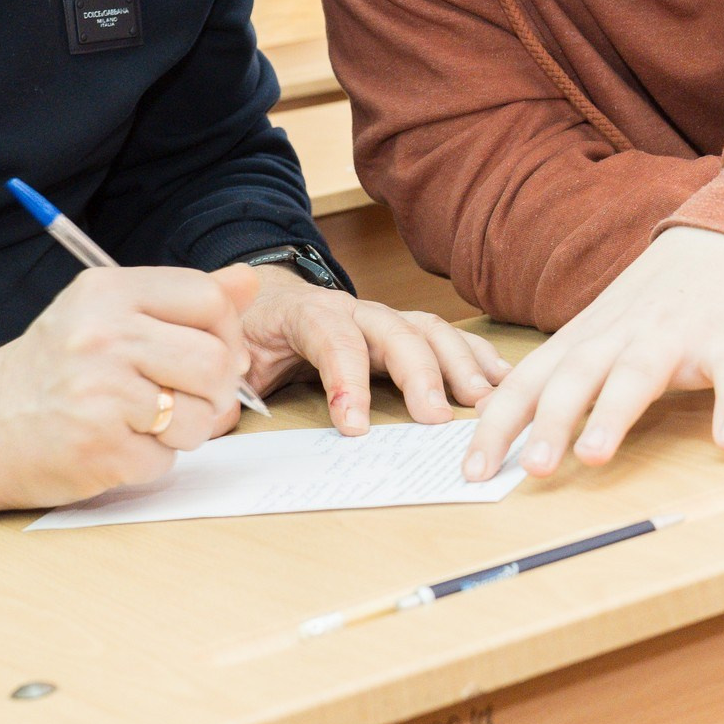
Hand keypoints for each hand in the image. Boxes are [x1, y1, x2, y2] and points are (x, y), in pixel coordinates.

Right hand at [0, 265, 263, 517]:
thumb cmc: (55, 368)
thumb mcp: (108, 313)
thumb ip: (180, 300)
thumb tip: (249, 282)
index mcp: (109, 291)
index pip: (208, 300)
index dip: (227, 333)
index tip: (213, 354)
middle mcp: (104, 335)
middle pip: (215, 361)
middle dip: (214, 390)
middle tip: (186, 398)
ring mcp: (100, 393)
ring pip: (201, 416)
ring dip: (186, 430)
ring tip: (145, 422)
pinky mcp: (99, 448)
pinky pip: (166, 459)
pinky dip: (151, 460)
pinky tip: (118, 445)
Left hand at [239, 265, 508, 433]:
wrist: (264, 297)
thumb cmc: (249, 332)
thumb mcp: (228, 354)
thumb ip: (230, 382)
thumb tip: (221, 413)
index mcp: (303, 313)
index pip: (330, 337)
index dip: (345, 378)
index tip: (354, 425)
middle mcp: (351, 309)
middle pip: (393, 331)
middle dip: (418, 373)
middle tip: (436, 419)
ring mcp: (382, 318)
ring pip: (427, 330)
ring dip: (458, 365)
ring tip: (483, 403)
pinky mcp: (402, 332)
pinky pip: (444, 337)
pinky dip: (475, 357)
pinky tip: (501, 381)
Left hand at [463, 227, 723, 481]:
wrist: (715, 244)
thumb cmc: (644, 304)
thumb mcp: (588, 333)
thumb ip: (549, 376)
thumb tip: (493, 415)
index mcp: (581, 342)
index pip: (527, 384)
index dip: (497, 426)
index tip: (471, 470)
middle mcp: (618, 338)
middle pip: (576, 378)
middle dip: (551, 422)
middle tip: (532, 468)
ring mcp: (671, 340)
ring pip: (637, 376)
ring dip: (614, 415)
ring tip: (594, 457)